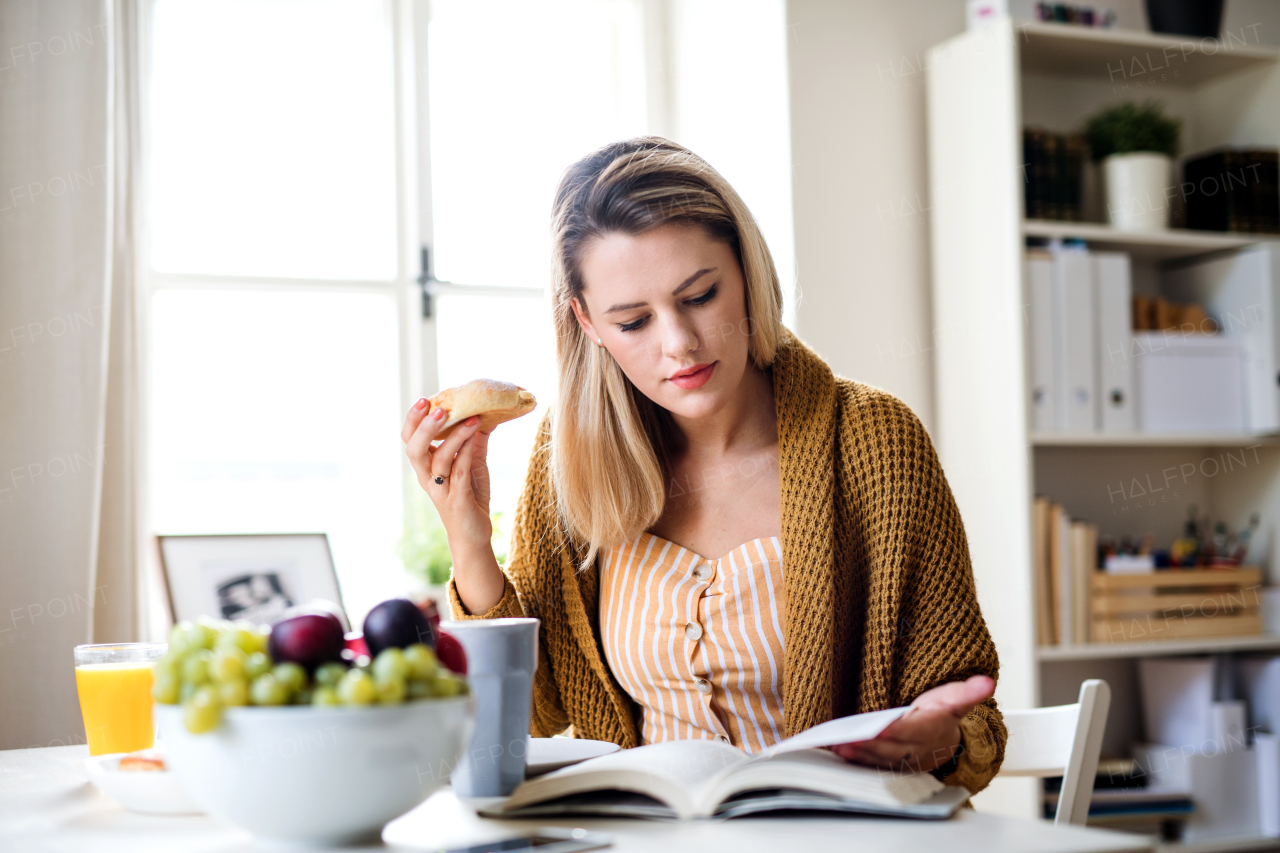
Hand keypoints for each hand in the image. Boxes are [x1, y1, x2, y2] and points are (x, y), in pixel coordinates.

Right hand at [401, 398, 504, 612]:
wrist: (474, 535)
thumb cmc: (470, 498)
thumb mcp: (472, 464)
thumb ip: (474, 441)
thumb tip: (485, 413)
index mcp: (426, 467)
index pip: (410, 440)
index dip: (413, 420)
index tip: (423, 399)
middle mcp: (428, 477)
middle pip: (414, 449)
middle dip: (423, 426)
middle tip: (436, 406)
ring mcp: (441, 489)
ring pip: (439, 459)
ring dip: (453, 436)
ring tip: (470, 418)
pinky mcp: (457, 499)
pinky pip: (460, 471)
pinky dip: (467, 452)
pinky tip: (476, 435)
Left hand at [831, 675, 994, 773]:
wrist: (945, 739)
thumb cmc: (943, 714)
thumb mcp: (957, 698)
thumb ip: (969, 692)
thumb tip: (987, 682)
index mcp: (931, 730)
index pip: (910, 731)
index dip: (894, 731)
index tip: (878, 728)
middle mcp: (917, 750)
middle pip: (891, 748)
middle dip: (869, 745)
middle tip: (846, 739)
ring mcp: (904, 761)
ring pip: (880, 759)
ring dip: (859, 755)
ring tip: (838, 746)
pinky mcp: (892, 766)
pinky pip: (873, 764)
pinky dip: (857, 760)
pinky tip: (839, 752)